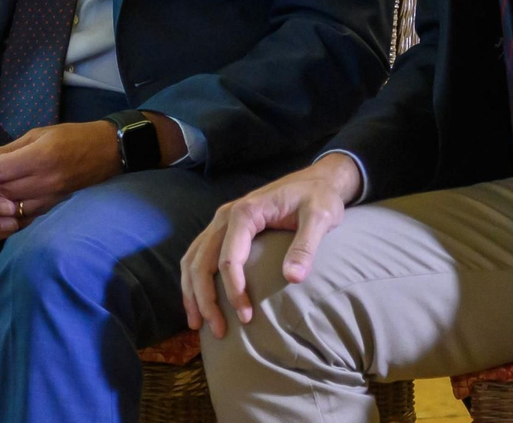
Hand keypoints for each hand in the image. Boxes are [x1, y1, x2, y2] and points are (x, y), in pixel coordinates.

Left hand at [0, 121, 124, 218]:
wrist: (106, 152)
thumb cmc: (72, 136)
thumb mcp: (38, 134)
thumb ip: (6, 149)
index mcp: (38, 158)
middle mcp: (42, 182)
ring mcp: (47, 198)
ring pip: (8, 209)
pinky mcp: (50, 208)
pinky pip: (22, 218)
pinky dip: (4, 217)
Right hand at [180, 152, 361, 337]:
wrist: (316, 180)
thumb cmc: (318, 198)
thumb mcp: (320, 218)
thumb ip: (306, 246)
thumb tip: (293, 279)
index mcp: (245, 212)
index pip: (228, 258)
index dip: (233, 291)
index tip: (247, 318)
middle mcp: (224, 216)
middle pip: (201, 261)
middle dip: (205, 299)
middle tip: (219, 332)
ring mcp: (220, 222)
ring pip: (193, 259)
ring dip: (192, 292)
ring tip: (198, 324)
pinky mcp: (223, 229)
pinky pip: (198, 254)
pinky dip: (193, 279)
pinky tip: (199, 301)